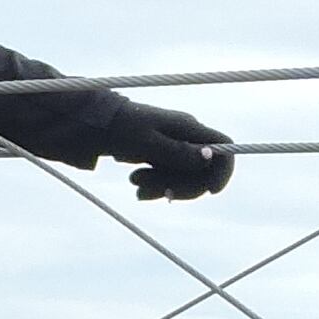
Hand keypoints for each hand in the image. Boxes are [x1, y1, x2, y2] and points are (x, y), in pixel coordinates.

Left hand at [105, 100, 236, 199]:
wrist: (93, 125)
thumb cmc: (119, 128)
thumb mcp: (147, 142)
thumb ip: (179, 151)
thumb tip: (212, 155)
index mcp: (187, 127)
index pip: (224, 145)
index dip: (223, 170)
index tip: (211, 191)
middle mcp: (185, 137)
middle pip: (203, 170)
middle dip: (184, 187)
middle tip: (160, 193)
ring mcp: (174, 147)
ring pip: (185, 177)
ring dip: (165, 188)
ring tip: (135, 185)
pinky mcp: (162, 157)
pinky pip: (170, 178)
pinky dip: (156, 187)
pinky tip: (137, 188)